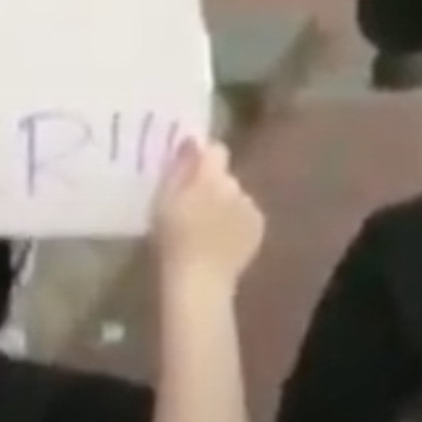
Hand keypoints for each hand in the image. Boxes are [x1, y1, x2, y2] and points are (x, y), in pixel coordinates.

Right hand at [152, 137, 264, 287]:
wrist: (200, 279)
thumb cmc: (173, 240)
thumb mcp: (163, 200)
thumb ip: (178, 167)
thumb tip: (191, 141)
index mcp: (210, 176)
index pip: (216, 150)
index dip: (204, 158)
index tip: (191, 173)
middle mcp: (235, 185)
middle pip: (225, 176)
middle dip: (213, 185)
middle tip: (195, 208)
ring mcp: (250, 207)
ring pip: (237, 197)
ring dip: (226, 205)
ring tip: (209, 229)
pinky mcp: (259, 227)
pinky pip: (247, 216)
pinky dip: (238, 223)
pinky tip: (223, 241)